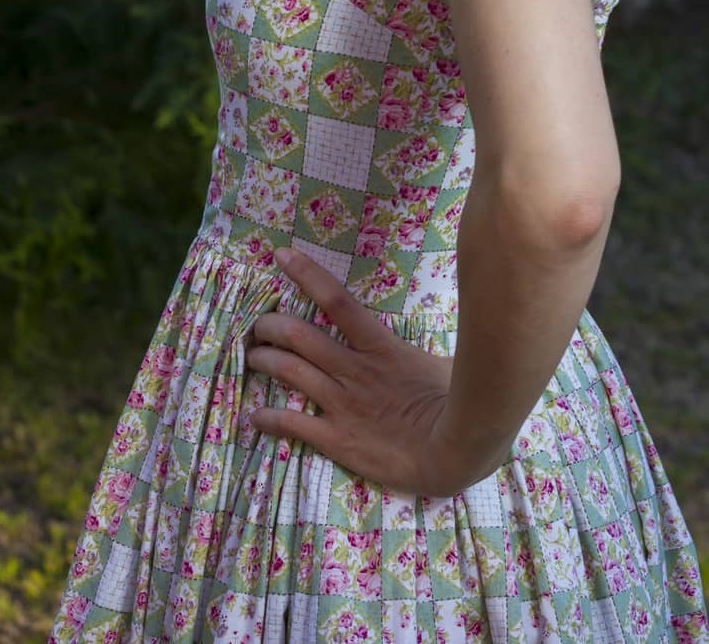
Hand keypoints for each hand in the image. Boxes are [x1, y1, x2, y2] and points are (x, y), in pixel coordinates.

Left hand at [246, 247, 479, 498]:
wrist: (456, 450)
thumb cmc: (457, 402)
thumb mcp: (442, 361)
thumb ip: (426, 348)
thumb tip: (445, 332)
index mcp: (380, 345)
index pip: (336, 300)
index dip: (307, 275)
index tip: (282, 256)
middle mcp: (354, 370)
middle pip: (300, 336)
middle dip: (271, 325)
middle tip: (257, 323)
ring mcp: (343, 404)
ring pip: (291, 372)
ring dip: (265, 361)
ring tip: (251, 356)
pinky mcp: (337, 439)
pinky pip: (294, 425)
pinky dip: (269, 418)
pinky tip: (254, 416)